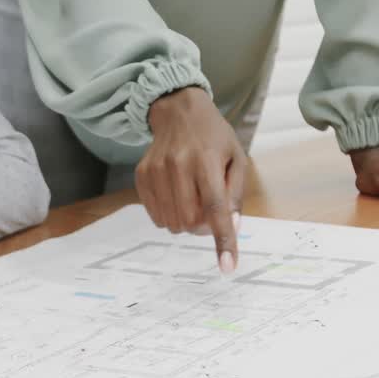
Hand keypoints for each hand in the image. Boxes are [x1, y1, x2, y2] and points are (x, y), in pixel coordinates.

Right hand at [138, 87, 244, 273]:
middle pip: (191, 221)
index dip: (222, 239)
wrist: (178, 111)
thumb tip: (231, 226)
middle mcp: (179, 165)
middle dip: (203, 227)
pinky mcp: (142, 176)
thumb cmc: (213, 137)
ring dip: (186, 222)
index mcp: (207, 160)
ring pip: (172, 223)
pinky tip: (175, 196)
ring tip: (192, 200)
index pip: (216, 207)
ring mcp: (156, 171)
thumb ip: (235, 193)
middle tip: (209, 212)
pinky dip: (169, 216)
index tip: (227, 266)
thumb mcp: (236, 158)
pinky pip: (155, 216)